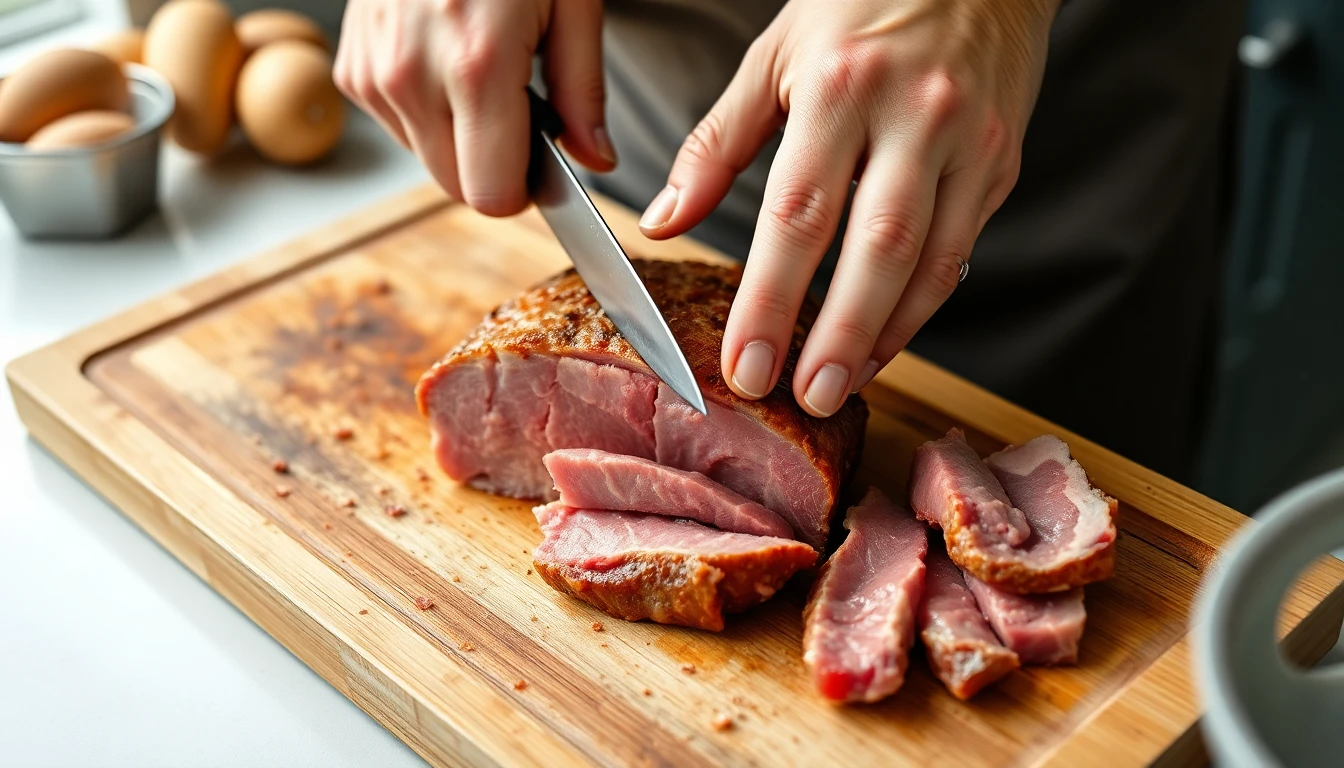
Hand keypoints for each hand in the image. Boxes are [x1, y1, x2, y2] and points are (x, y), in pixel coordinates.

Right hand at [334, 0, 615, 215]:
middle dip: (492, 162)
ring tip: (479, 65)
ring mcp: (373, 74)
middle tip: (516, 103)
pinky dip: (426, 108)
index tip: (539, 162)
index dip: (523, 188)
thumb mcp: (573, 3)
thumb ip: (584, 93)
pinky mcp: (351, 69)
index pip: (491, 194)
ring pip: (427, 158)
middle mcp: (412, 76)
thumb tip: (594, 160)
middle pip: (457, 187)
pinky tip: (444, 57)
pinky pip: (398, 125)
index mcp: (476, 66)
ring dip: (458, 135)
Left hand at [640, 0, 1057, 415]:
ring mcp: (968, 142)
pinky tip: (884, 342)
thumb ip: (717, 144)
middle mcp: (914, 116)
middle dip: (838, 335)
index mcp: (843, 88)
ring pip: (929, 259)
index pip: (798, 213)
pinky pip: (961, 251)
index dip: (770, 298)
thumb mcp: (775, 56)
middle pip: (875, 246)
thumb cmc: (862, 5)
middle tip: (805, 398)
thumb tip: (662, 221)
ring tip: (842, 387)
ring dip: (884, 335)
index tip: (746, 363)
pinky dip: (921, 307)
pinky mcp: (1000, 163)